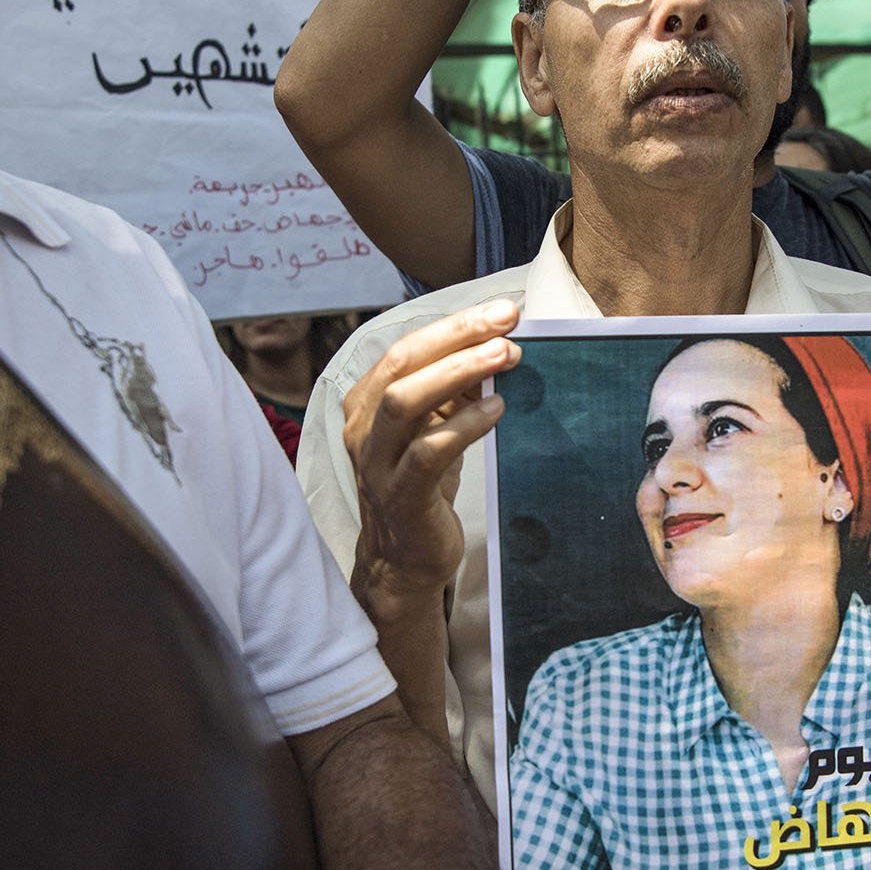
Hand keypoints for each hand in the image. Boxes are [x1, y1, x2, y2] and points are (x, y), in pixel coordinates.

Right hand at [343, 300, 520, 612]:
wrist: (404, 559)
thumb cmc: (422, 486)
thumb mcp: (436, 427)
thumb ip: (455, 390)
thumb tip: (496, 345)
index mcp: (368, 401)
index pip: (409, 346)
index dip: (455, 323)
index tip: (502, 309)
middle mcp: (363, 426)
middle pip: (403, 362)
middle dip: (458, 335)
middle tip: (507, 320)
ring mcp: (376, 462)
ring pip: (405, 400)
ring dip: (458, 371)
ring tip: (504, 355)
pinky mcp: (399, 495)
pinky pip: (428, 451)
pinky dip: (464, 424)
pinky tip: (496, 409)